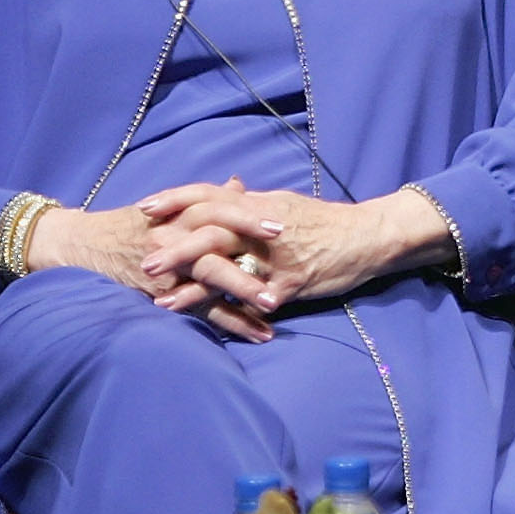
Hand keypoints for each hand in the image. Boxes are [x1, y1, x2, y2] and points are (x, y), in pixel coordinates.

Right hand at [26, 181, 282, 342]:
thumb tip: (239, 185)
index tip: (284, 225)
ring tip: (277, 306)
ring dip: (245, 293)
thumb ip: (206, 199)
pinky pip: (200, 308)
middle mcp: (173, 235)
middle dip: (252, 254)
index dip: (250, 217)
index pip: (219, 209)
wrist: (84, 245)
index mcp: (180, 212)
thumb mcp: (168, 206)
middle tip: (288, 265)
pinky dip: (230, 321)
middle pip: (217, 243)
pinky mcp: (160, 293)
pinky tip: (258, 332)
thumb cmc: (134, 224)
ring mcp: (166, 266)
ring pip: (210, 279)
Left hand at [134, 184, 454, 327]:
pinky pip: (261, 297)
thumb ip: (253, 203)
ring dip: (194, 287)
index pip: (210, 194)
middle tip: (145, 264)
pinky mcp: (294, 280)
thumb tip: (228, 191)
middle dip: (175, 249)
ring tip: (164, 303)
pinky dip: (237, 310)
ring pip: (229, 268)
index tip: (144, 208)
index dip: (175, 199)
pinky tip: (216, 322)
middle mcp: (264, 226)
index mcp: (260, 204)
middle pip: (212, 232)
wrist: (370, 235)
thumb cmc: (327, 222)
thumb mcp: (286, 204)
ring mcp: (279, 255)